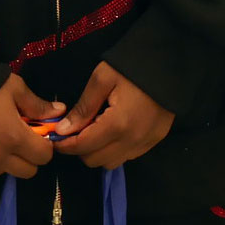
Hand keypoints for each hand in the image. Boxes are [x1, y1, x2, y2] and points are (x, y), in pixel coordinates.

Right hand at [0, 74, 62, 177]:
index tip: (38, 134)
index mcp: (15, 138)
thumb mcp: (15, 89)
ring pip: (1, 171)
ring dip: (4, 159)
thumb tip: (59, 112)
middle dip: (28, 157)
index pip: (43, 156)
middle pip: (26, 171)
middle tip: (19, 137)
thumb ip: (37, 105)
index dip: (44, 145)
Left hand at [52, 62, 173, 169]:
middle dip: (80, 148)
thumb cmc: (132, 66)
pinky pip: (128, 156)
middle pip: (95, 161)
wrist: (170, 61)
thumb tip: (63, 130)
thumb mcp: (102, 79)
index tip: (55, 136)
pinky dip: (115, 149)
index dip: (65, 144)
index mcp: (117, 124)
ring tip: (97, 128)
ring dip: (98, 151)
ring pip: (112, 162)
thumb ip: (83, 107)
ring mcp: (146, 143)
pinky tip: (114, 129)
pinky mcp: (155, 141)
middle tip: (77, 128)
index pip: (83, 147)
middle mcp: (132, 140)